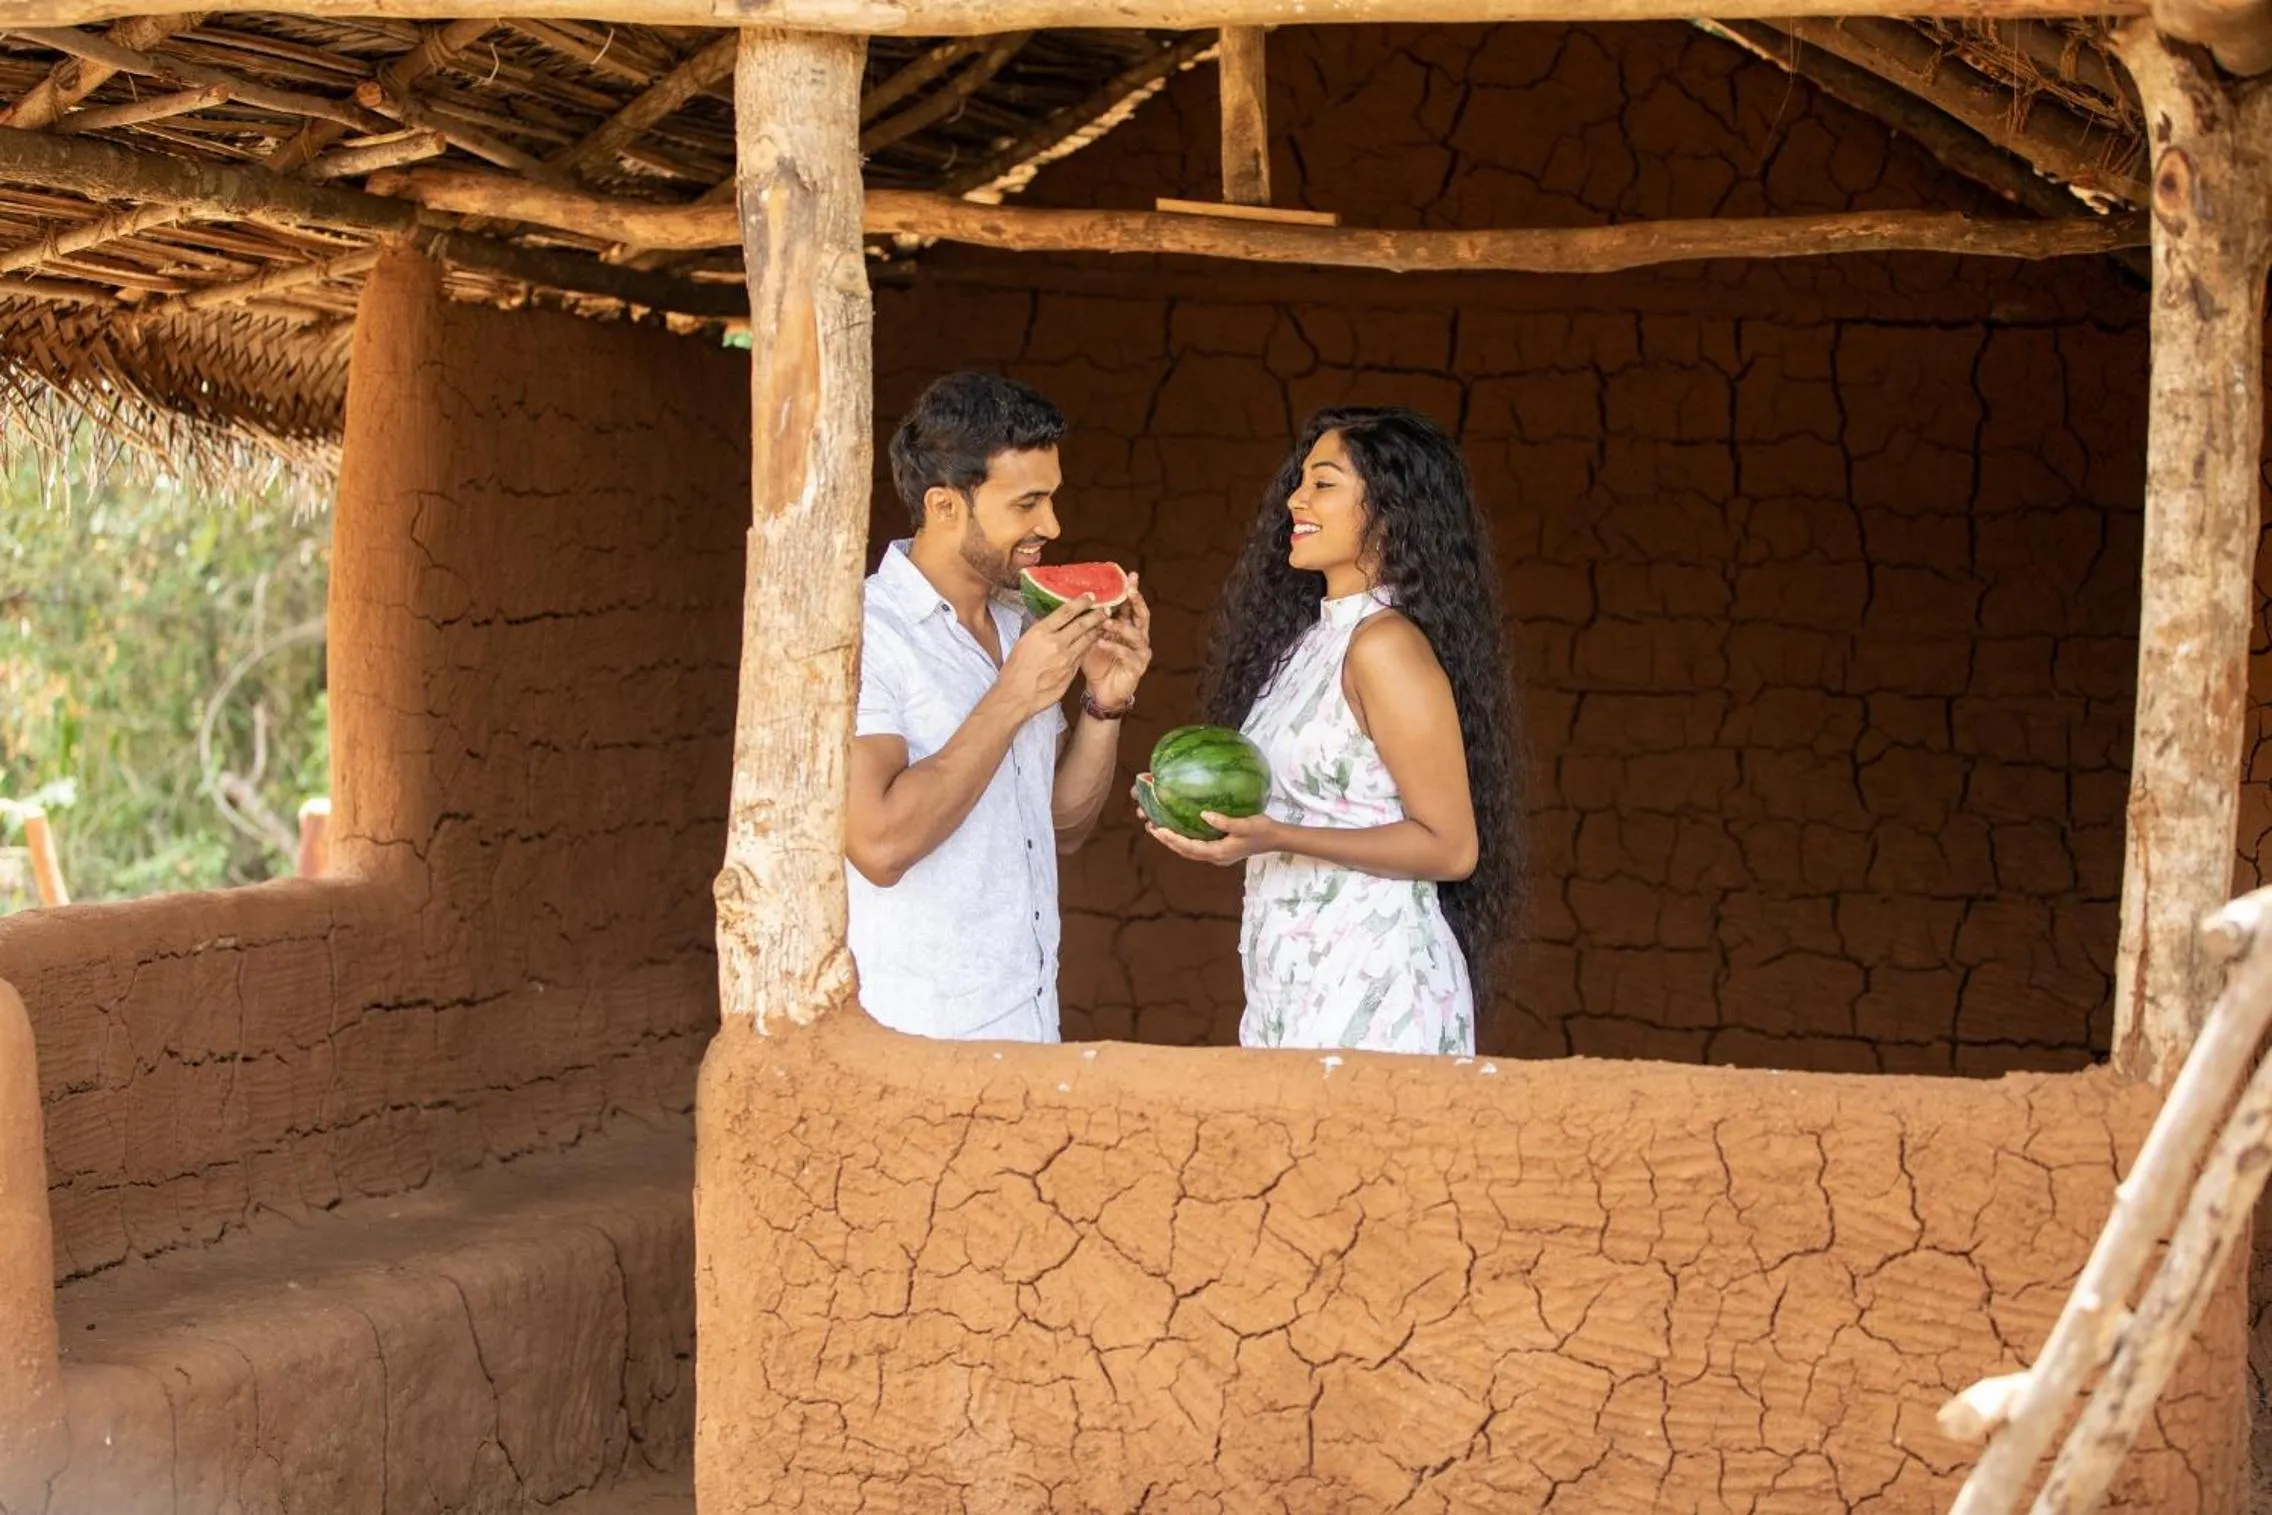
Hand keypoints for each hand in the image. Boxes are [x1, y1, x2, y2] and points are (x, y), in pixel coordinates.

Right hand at [998, 596, 1108, 717]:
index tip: (1091, 596)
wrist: (1016, 696)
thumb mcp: (1024, 642)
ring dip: (1097, 630)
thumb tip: (1054, 621)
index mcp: (1041, 632)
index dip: (1081, 602)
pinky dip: (1090, 647)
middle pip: (1082, 624)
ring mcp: (1066, 659)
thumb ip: (1042, 631)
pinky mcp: (1071, 673)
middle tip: (1106, 609)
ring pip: (1087, 640)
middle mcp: (1056, 644)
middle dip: (1096, 615)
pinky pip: (1083, 656)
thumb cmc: (1015, 669)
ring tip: (1105, 623)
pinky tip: (1094, 642)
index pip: (1066, 612)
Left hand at [1082, 574, 1151, 711]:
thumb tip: (1078, 601)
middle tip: (1129, 591)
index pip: (1131, 605)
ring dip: (1122, 626)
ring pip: (1137, 635)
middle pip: (1142, 615)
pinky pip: (1127, 654)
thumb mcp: (1092, 638)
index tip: (1130, 575)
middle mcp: (1139, 637)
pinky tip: (1101, 642)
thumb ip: (1091, 622)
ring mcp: (1141, 652)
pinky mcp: (1137, 667)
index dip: (1132, 591)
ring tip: (1106, 621)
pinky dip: (1114, 647)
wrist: (1101, 691)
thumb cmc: (1097, 663)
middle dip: (1136, 602)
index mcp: (1128, 627)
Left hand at [1138, 805, 1281, 865]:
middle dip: (1167, 841)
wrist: (1276, 840)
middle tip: (1151, 826)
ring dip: (1173, 841)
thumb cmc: (1262, 830)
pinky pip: (1196, 847)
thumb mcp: (1246, 824)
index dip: (1172, 840)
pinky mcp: (1220, 850)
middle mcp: (1215, 857)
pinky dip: (1184, 839)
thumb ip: (1226, 822)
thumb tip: (1205, 815)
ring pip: (1189, 851)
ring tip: (1159, 828)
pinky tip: (1179, 828)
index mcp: (1219, 853)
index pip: (1189, 848)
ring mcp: (1217, 855)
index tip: (1158, 830)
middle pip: (1185, 851)